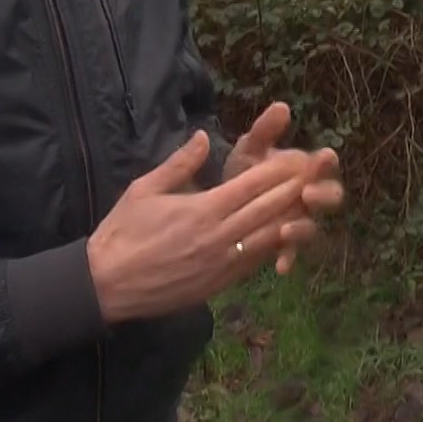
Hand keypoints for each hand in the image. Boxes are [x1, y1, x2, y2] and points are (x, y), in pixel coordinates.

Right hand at [87, 130, 309, 323]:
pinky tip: (288, 236)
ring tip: (310, 203)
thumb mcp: (145, 189)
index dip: (278, 170)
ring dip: (291, 219)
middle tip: (315, 176)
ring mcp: (222, 262)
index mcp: (202, 209)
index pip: (252, 185)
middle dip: (293, 190)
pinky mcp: (219, 284)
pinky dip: (274, 248)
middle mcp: (219, 236)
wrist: (107, 285)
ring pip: (268, 237)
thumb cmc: (122, 232)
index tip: (297, 156)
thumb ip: (180, 164)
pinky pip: (254, 262)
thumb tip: (204, 136)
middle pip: (268, 209)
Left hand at [221, 102, 343, 273]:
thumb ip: (265, 130)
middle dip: (324, 197)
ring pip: (314, 227)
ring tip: (286, 230)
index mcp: (305, 170)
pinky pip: (293, 254)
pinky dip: (288, 259)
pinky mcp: (286, 245)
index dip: (327, 162)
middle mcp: (309, 197)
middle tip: (306, 194)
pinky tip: (279, 267)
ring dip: (304, 229)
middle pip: (332, 197)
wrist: (221, 206)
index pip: (326, 164)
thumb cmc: (243, 172)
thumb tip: (282, 106)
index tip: (322, 157)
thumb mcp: (250, 149)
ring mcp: (300, 221)